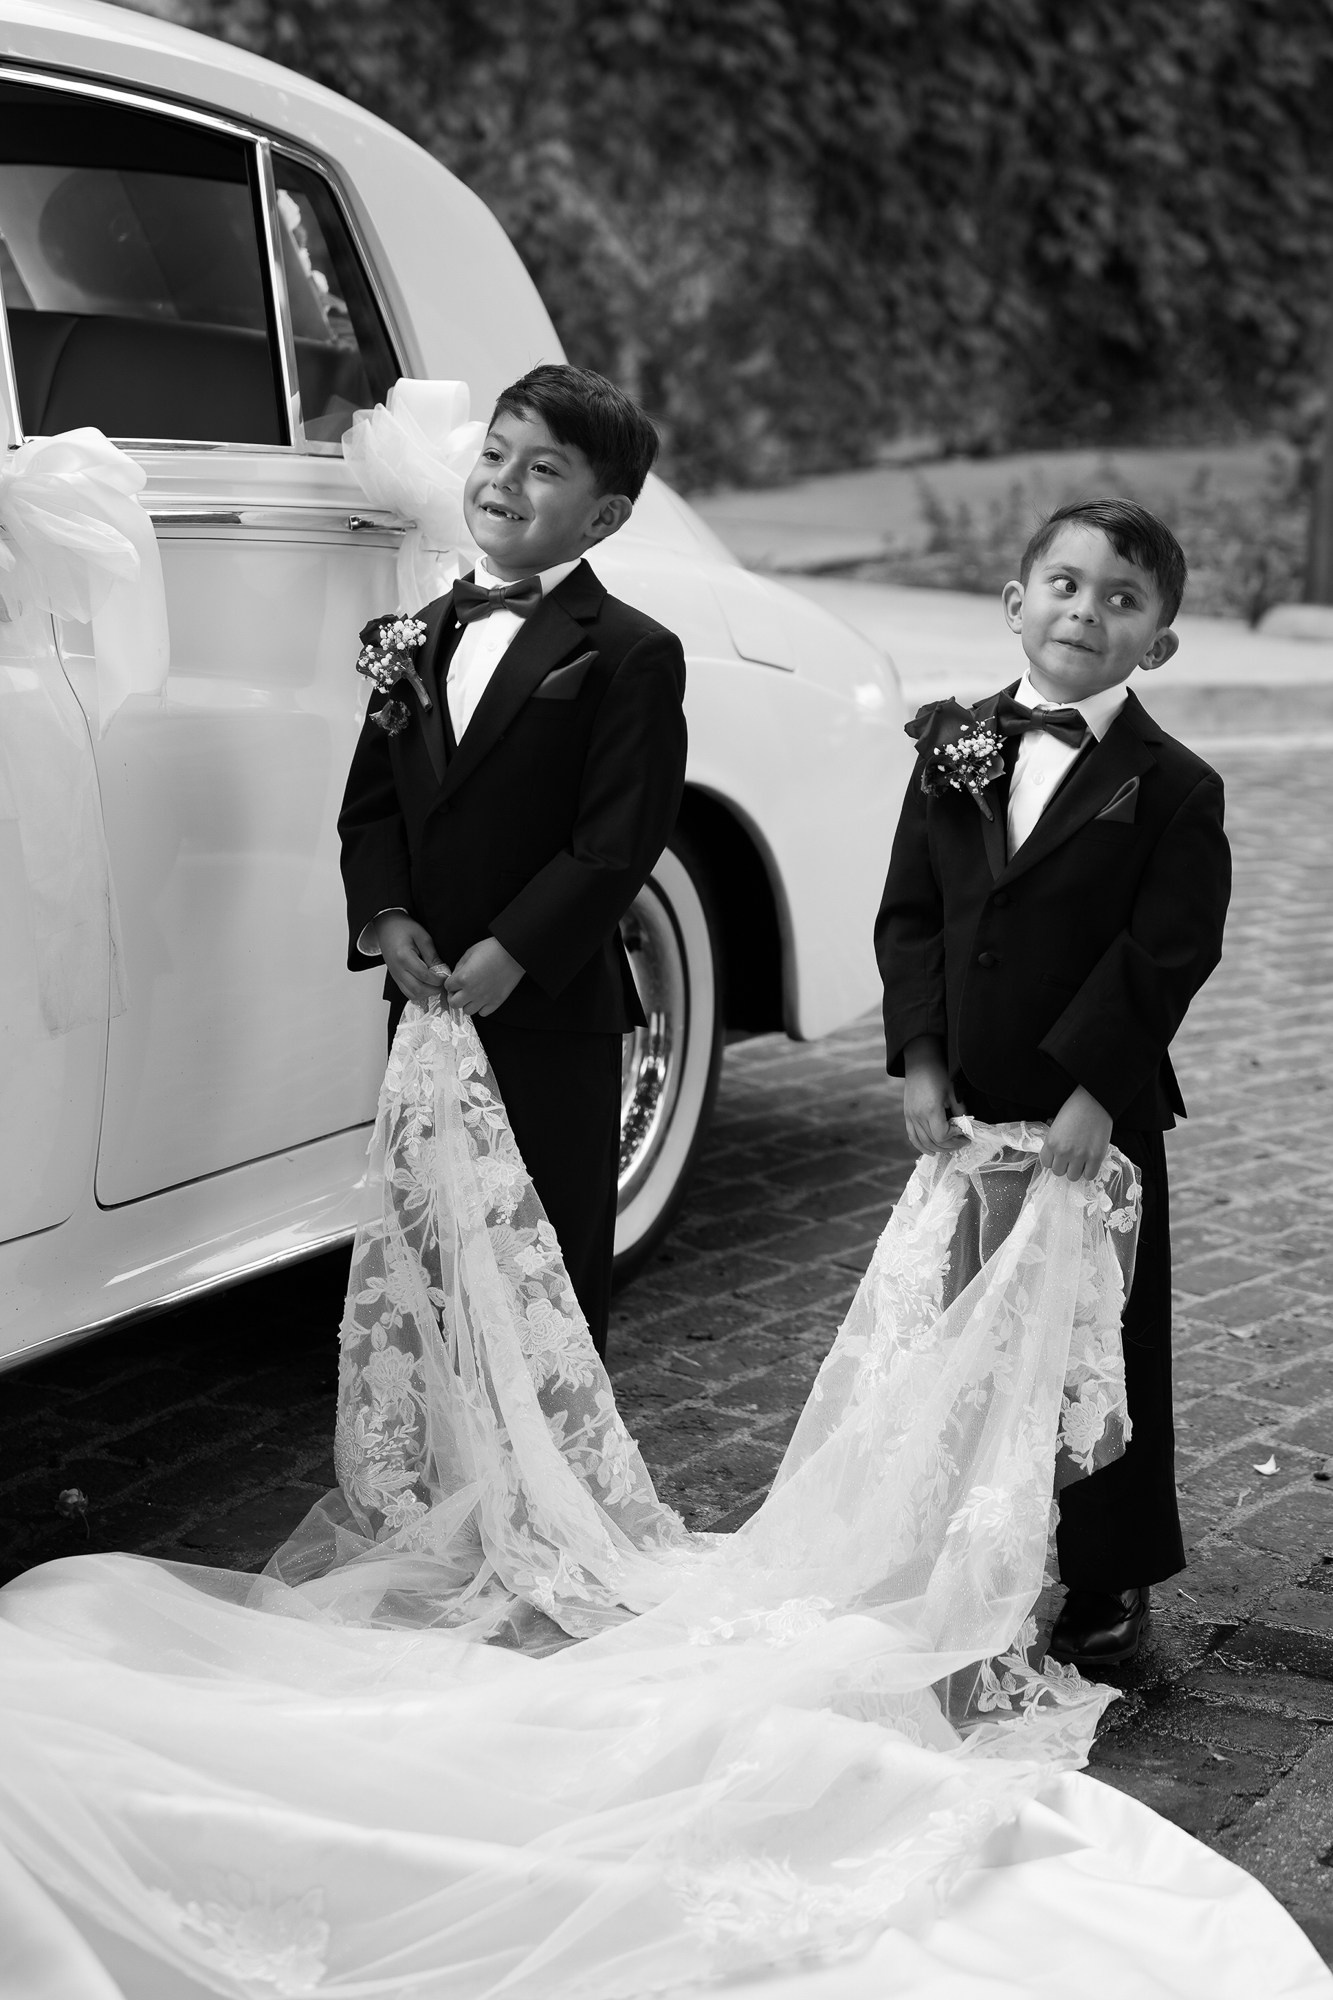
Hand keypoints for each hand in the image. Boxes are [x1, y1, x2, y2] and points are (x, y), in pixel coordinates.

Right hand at [375, 912, 448, 1007]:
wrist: (387, 927)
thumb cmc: (403, 928)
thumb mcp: (423, 937)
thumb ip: (432, 955)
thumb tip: (442, 971)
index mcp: (403, 957)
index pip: (424, 976)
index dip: (438, 980)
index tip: (447, 977)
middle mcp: (397, 969)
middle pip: (418, 990)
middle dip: (434, 990)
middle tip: (444, 983)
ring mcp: (395, 976)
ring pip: (412, 995)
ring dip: (427, 994)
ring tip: (437, 985)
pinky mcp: (396, 978)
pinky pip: (407, 992)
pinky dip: (419, 993)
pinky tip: (427, 985)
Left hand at [445, 937, 523, 1016]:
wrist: (513, 953)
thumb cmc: (492, 949)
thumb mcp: (470, 953)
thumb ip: (459, 966)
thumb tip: (455, 976)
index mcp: (462, 978)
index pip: (447, 987)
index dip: (451, 983)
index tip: (455, 981)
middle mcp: (471, 991)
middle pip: (454, 1003)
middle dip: (454, 996)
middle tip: (459, 991)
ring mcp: (484, 998)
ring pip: (467, 1011)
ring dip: (467, 1003)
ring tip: (472, 995)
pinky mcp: (496, 1002)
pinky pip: (483, 1013)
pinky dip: (481, 1007)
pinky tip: (483, 998)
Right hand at [902, 1036, 968, 1153]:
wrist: (920, 1061)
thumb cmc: (938, 1073)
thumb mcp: (953, 1092)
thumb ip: (960, 1111)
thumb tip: (967, 1127)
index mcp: (930, 1110)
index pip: (942, 1136)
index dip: (955, 1138)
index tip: (964, 1133)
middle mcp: (918, 1116)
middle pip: (933, 1142)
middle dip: (950, 1146)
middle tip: (962, 1142)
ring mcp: (910, 1117)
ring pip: (923, 1142)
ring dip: (938, 1148)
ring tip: (950, 1147)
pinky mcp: (907, 1115)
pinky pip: (912, 1136)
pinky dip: (921, 1146)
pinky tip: (931, 1151)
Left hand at [1040, 1086, 1112, 1180]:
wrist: (1094, 1101)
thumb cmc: (1075, 1109)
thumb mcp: (1056, 1125)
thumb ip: (1054, 1142)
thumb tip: (1055, 1155)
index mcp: (1051, 1142)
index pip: (1046, 1163)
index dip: (1053, 1160)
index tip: (1059, 1156)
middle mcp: (1063, 1151)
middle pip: (1058, 1172)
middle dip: (1064, 1165)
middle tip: (1071, 1157)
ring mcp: (1080, 1156)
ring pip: (1072, 1177)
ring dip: (1076, 1170)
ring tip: (1081, 1160)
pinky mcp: (1096, 1157)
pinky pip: (1089, 1176)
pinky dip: (1089, 1171)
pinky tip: (1090, 1163)